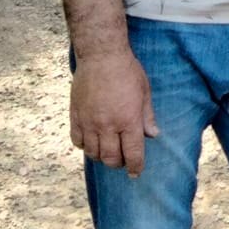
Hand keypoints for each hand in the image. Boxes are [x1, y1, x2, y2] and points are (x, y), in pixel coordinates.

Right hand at [71, 50, 158, 176]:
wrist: (101, 56)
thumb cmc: (127, 71)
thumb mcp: (144, 91)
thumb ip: (147, 116)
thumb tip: (152, 135)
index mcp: (128, 120)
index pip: (132, 153)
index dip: (135, 167)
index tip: (135, 173)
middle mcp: (108, 125)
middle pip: (111, 158)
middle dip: (118, 163)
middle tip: (122, 160)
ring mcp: (89, 122)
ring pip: (93, 153)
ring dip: (101, 157)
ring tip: (108, 150)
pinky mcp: (76, 116)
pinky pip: (77, 141)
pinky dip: (85, 146)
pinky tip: (91, 141)